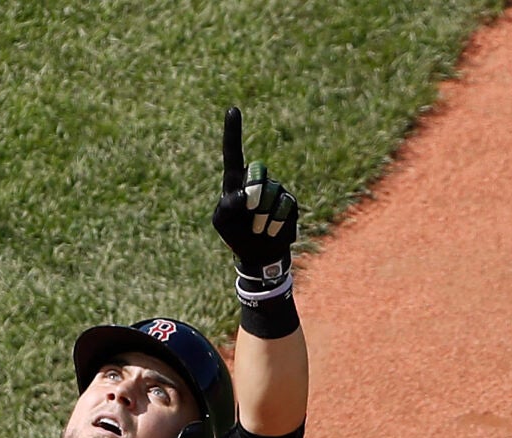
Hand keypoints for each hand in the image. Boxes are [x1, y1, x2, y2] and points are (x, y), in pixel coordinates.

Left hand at [211, 107, 297, 282]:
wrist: (259, 254)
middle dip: (254, 196)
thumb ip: (225, 207)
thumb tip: (244, 195)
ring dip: (262, 218)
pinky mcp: (290, 202)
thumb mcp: (221, 223)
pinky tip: (271, 231)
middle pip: (257, 173)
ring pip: (271, 195)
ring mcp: (275, 189)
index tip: (233, 109)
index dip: (233, 132)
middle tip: (249, 217)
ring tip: (258, 229)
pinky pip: (285, 208)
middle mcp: (256, 179)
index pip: (232, 153)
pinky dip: (276, 225)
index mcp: (235, 180)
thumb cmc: (235, 235)